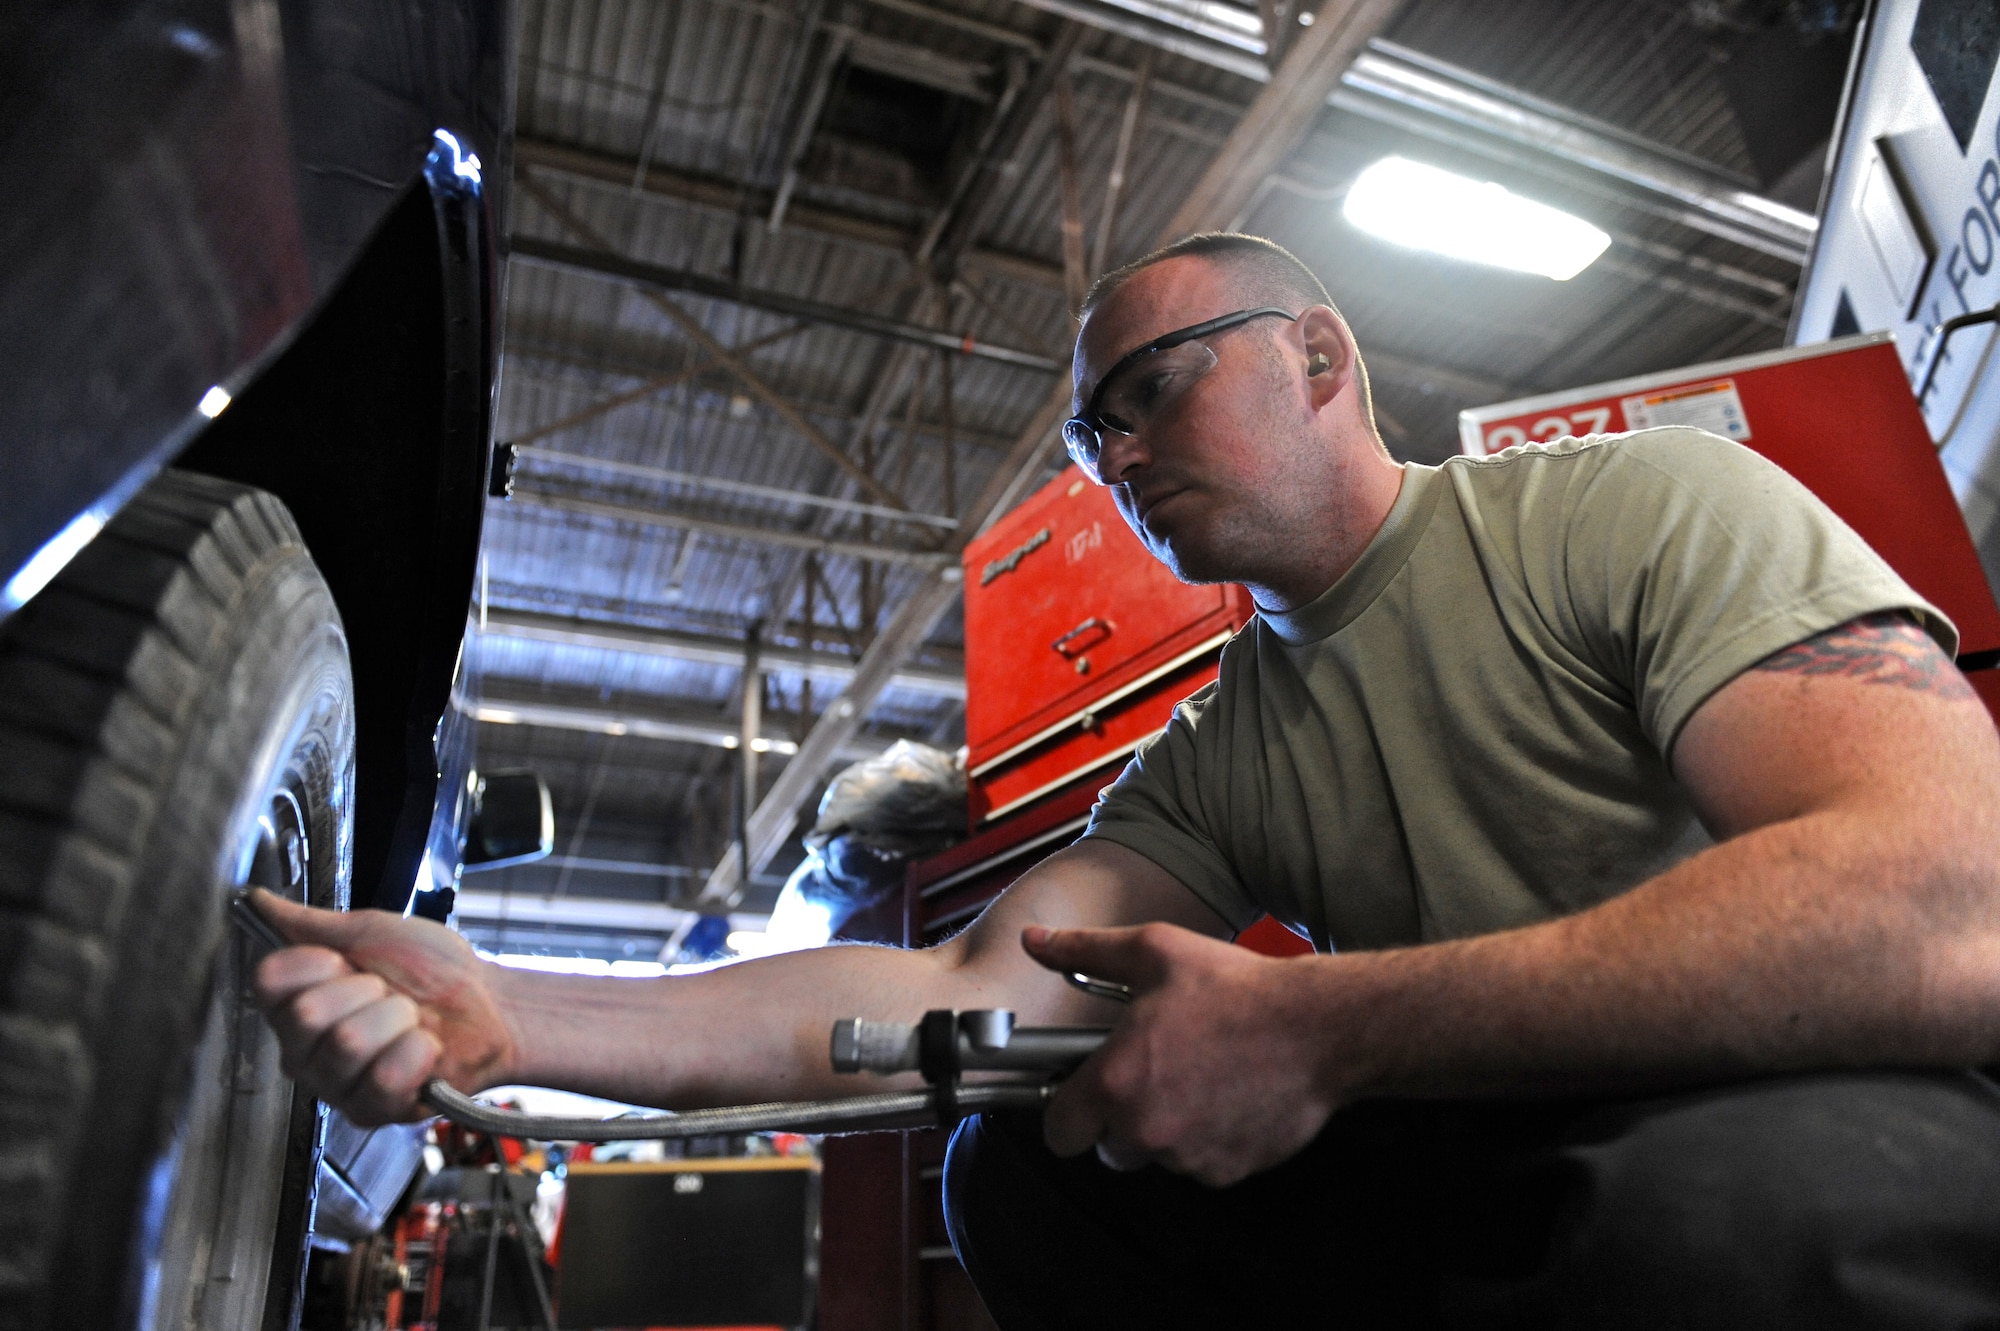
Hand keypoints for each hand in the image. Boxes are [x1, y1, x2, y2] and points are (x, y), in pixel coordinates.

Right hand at [249, 889, 516, 1125]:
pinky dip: (417, 1051)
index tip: (350, 962)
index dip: (317, 963)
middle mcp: (305, 1048)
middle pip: (305, 1015)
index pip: (269, 979)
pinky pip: (382, 1078)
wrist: (488, 1003)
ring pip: (347, 1043)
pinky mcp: (370, 1110)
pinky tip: (425, 1049)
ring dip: (397, 1019)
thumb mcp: (372, 933)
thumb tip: (260, 900)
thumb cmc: (434, 970)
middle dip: (366, 990)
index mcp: (296, 1001)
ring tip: (410, 1021)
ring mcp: (334, 1084)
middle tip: (389, 994)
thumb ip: (311, 924)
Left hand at [1022, 922, 1343, 1186]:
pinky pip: (1200, 1164)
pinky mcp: (1228, 1172)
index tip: (1085, 1093)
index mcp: (1116, 1082)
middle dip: (1123, 1118)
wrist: (1318, 1029)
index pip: (1060, 1132)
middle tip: (1155, 1072)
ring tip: (1199, 1076)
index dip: (1068, 1112)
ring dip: (1168, 1128)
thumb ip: (1085, 950)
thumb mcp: (1154, 951)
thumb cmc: (1235, 988)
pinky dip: (1208, 1140)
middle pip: (1110, 1147)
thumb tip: (1034, 940)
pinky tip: (1228, 1097)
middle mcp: (1146, 1130)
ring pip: (1158, 1155)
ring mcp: (1188, 1158)